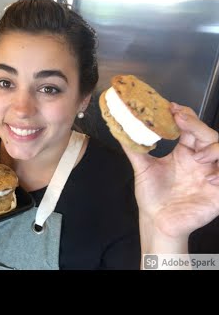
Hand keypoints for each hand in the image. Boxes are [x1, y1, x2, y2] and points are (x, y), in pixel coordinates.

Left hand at [122, 103, 218, 248]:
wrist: (156, 221)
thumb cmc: (152, 196)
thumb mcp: (142, 168)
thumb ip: (133, 148)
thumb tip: (120, 129)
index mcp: (184, 153)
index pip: (190, 128)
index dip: (185, 115)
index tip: (171, 107)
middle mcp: (199, 161)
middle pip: (208, 136)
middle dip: (197, 125)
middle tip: (181, 119)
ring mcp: (211, 176)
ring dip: (214, 150)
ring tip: (196, 157)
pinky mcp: (217, 194)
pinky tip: (209, 178)